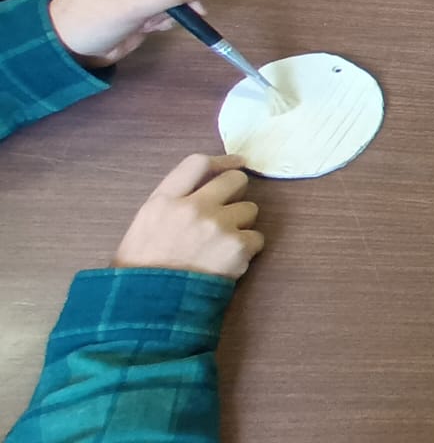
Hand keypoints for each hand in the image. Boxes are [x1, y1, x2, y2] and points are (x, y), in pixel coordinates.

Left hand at [48, 0, 208, 68]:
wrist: (68, 51)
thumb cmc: (91, 22)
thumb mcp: (128, 7)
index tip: (195, 9)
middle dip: (173, 1)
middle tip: (167, 19)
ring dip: (166, 12)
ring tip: (148, 24)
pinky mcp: (137, 3)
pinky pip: (163, 7)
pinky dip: (161, 19)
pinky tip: (147, 27)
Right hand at [113, 154, 264, 279]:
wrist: (148, 306)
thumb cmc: (142, 269)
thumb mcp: (146, 224)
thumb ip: (173, 202)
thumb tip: (205, 189)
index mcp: (164, 200)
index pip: (198, 163)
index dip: (222, 161)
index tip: (237, 163)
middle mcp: (193, 207)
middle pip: (235, 180)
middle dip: (237, 192)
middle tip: (230, 209)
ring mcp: (217, 226)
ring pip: (251, 209)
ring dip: (242, 223)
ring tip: (223, 243)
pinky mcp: (236, 248)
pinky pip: (257, 238)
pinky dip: (248, 249)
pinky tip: (230, 260)